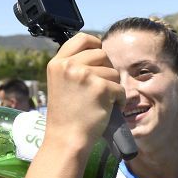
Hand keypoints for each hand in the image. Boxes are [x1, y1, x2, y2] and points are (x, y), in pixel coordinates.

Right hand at [44, 33, 123, 152]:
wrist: (65, 139)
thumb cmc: (65, 116)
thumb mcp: (60, 83)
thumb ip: (73, 67)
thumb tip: (99, 53)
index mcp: (57, 63)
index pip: (82, 38)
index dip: (94, 45)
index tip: (98, 57)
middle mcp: (69, 65)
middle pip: (101, 54)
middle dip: (106, 70)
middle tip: (100, 88)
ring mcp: (84, 75)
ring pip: (113, 72)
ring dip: (112, 87)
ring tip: (101, 102)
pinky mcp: (100, 87)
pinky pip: (120, 88)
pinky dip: (118, 100)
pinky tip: (107, 109)